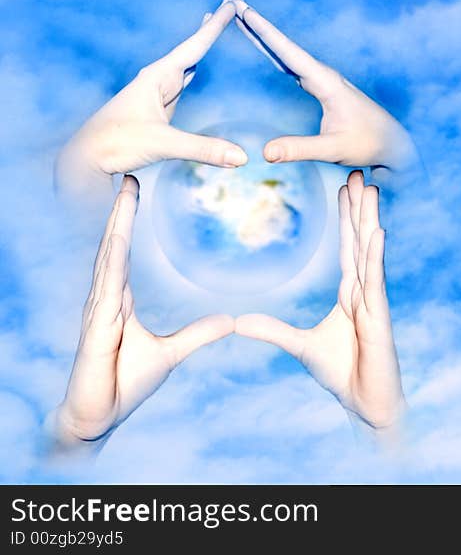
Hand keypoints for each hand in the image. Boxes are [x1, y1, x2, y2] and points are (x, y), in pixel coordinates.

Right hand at [49, 176, 234, 455]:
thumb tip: (229, 320)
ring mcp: (98, 312)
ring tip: (122, 197)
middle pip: (114, 246)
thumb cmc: (126, 383)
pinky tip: (116, 242)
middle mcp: (106, 300)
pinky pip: (105, 288)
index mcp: (120, 301)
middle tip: (128, 178)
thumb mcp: (171, 354)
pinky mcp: (97, 328)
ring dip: (115, 227)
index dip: (129, 222)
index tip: (136, 193)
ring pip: (108, 259)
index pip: (125, 252)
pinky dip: (111, 262)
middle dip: (120, 213)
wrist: (99, 416)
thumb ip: (198, 334)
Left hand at [55, 0, 247, 205]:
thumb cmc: (116, 144)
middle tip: (226, 7)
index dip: (214, 26)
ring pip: (185, 64)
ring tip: (210, 29)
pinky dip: (192, 71)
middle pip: (191, 49)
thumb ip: (203, 148)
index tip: (231, 4)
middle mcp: (157, 81)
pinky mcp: (157, 110)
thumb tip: (242, 157)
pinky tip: (193, 70)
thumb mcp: (163, 144)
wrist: (86, 157)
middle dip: (209, 30)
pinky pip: (181, 83)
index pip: (194, 47)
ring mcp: (156, 95)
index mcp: (157, 77)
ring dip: (200, 49)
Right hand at [232, 0, 418, 179]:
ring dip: (266, 37)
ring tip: (243, 18)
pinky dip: (276, 53)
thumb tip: (266, 152)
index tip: (246, 11)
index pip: (289, 53)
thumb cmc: (368, 144)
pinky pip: (293, 65)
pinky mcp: (323, 87)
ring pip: (288, 54)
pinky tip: (266, 48)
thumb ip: (299, 149)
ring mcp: (324, 80)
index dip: (265, 32)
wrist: (393, 144)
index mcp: (326, 83)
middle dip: (260, 26)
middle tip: (235, 2)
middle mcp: (324, 75)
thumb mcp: (333, 149)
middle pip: (285, 47)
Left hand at [236, 171, 405, 440]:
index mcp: (350, 294)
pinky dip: (376, 254)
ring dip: (370, 219)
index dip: (346, 218)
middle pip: (360, 240)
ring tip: (371, 189)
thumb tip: (239, 321)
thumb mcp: (300, 347)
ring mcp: (374, 301)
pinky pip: (376, 279)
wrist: (366, 402)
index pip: (347, 247)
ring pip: (370, 252)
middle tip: (360, 174)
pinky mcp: (379, 315)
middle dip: (360, 208)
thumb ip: (273, 330)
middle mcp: (365, 291)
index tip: (344, 187)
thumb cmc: (342, 373)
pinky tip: (377, 231)